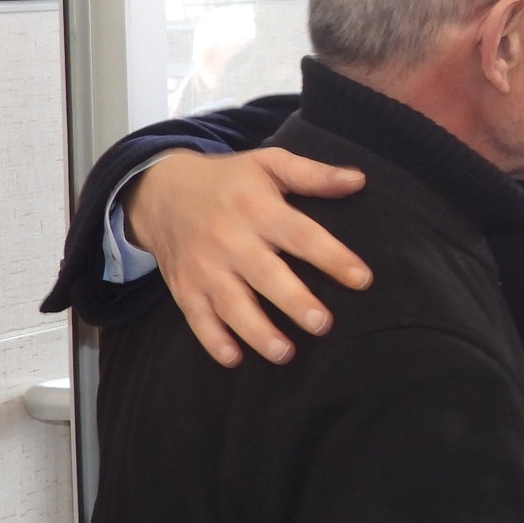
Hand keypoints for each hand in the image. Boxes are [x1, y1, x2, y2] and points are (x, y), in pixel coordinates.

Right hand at [126, 149, 371, 366]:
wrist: (161, 191)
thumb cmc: (229, 180)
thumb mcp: (270, 163)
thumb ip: (314, 175)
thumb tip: (359, 181)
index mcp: (257, 208)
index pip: (301, 235)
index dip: (332, 257)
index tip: (362, 279)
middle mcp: (230, 239)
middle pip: (266, 275)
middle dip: (294, 302)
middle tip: (323, 324)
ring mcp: (204, 267)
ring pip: (231, 304)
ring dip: (257, 331)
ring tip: (285, 353)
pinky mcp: (184, 287)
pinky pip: (197, 319)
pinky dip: (213, 341)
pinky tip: (235, 359)